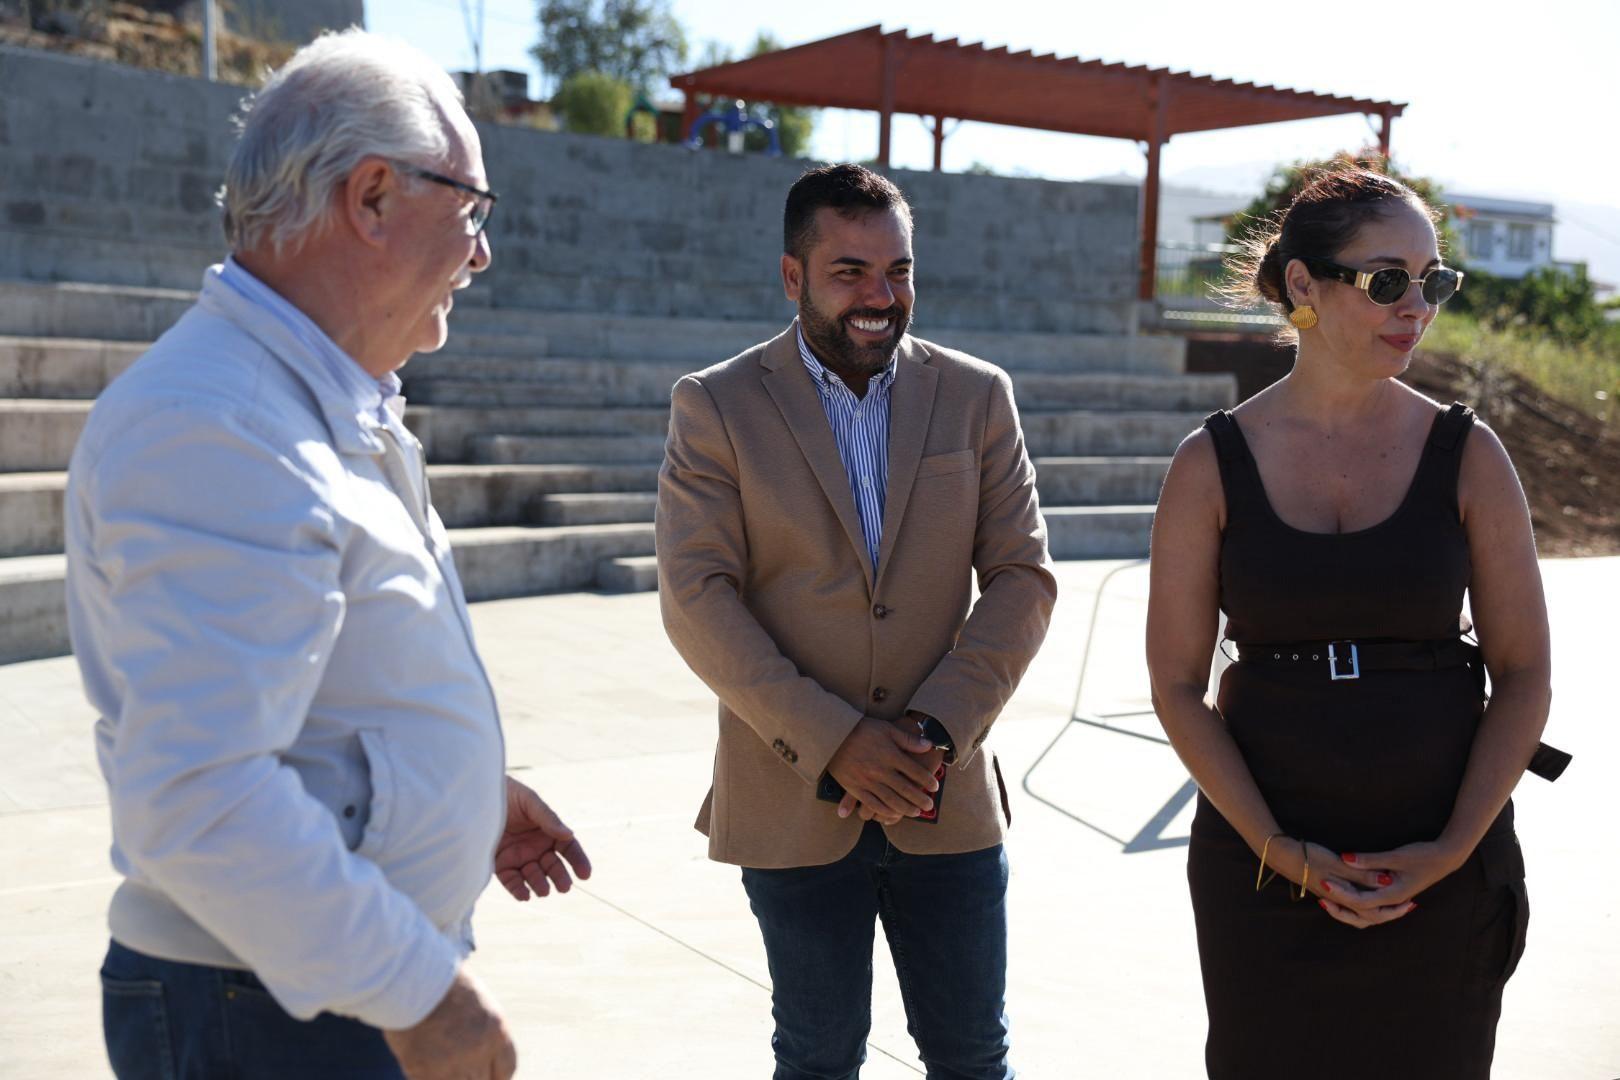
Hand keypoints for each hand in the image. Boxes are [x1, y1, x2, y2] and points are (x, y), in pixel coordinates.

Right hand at [383, 967, 514, 1079]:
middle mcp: (479, 1050)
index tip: (487, 1078)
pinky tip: (421, 1067)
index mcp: (496, 1030)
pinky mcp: (422, 1070)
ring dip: (449, 1078)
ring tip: (440, 1066)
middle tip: (460, 1071)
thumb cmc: (441, 983)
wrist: (411, 975)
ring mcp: (451, 1063)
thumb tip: (480, 1055)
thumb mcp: (476, 1002)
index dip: (496, 1078)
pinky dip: (425, 1078)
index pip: (506, 1069)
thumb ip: (482, 1030)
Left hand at [494, 776, 591, 900]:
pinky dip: (518, 890)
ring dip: (540, 884)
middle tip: (564, 887)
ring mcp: (519, 857)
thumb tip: (569, 834)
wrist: (476, 798)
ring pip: (534, 876)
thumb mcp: (529, 802)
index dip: (578, 861)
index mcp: (548, 831)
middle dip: (560, 877)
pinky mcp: (500, 865)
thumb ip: (548, 818)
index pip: (568, 849)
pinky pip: (512, 881)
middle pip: (553, 866)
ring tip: (544, 891)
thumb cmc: (507, 795)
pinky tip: (525, 895)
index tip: (585, 874)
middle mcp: (536, 847)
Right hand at [826, 717, 939, 820]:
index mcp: (890, 755)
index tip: (934, 786)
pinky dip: (884, 811)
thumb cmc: (861, 729)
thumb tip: (929, 745)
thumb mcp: (887, 729)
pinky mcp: (854, 788)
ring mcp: (867, 781)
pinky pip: (872, 804)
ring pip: (891, 800)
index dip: (927, 780)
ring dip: (906, 808)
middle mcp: (880, 770)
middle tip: (929, 805)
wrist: (833, 734)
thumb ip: (908, 739)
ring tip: (916, 813)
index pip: (914, 771)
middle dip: (920, 799)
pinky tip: (893, 815)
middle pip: (905, 789)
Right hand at [1270, 838, 1417, 929]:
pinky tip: (1367, 891)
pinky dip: (1364, 902)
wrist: (1280, 854)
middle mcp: (1337, 901)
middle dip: (1389, 914)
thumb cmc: (1308, 856)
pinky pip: (1351, 903)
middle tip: (1409, 906)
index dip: (1394, 910)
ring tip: (1393, 903)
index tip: (1412, 903)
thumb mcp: (1338, 864)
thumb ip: (1361, 874)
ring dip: (1376, 910)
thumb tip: (1386, 882)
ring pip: (1358, 912)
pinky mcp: (1326, 889)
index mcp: (1343, 897)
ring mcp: (1330, 896)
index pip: (1373, 912)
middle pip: (1368, 918)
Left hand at [1320, 839, 1466, 922]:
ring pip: (1369, 912)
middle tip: (1322, 898)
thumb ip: (1369, 860)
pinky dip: (1359, 902)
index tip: (1324, 881)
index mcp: (1393, 895)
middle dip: (1342, 908)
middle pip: (1363, 914)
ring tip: (1330, 899)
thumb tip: (1344, 858)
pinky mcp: (1395, 892)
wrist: (1447, 857)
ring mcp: (1395, 898)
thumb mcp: (1395, 856)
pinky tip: (1349, 893)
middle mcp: (1393, 901)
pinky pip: (1374, 904)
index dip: (1341, 893)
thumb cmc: (1423, 855)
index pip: (1360, 902)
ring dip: (1350, 908)